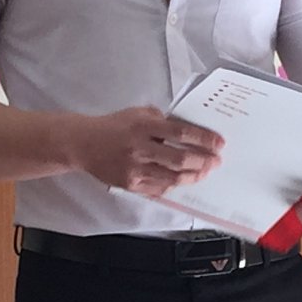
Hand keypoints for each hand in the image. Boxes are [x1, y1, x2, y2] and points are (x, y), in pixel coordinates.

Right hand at [68, 106, 222, 196]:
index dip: (204, 139)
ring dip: (192, 176)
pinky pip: (158, 188)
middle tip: (216, 162)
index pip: (181, 133)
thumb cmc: (114, 126)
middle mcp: (140, 148)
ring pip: (172, 177)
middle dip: (203, 162)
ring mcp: (134, 169)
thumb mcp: (137, 113)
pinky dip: (174, 185)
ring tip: (204, 173)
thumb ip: (161, 120)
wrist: (82, 144)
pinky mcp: (130, 184)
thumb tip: (186, 131)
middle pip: (179, 159)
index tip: (219, 143)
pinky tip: (183, 181)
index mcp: (144, 125)